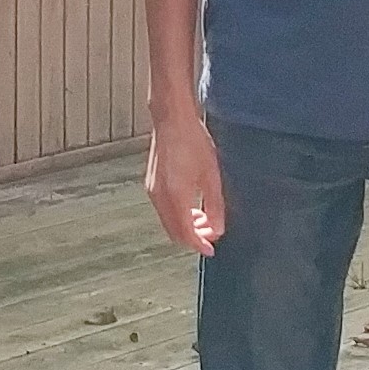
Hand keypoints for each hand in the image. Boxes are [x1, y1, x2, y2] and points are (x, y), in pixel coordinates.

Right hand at [145, 116, 225, 254]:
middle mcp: (159, 197)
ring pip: (168, 222)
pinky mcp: (151, 184)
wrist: (171, 120)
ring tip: (204, 219)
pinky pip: (164, 210)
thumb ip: (215, 206)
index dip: (199, 245)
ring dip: (185, 227)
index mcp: (175, 197)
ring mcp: (152, 191)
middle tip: (210, 236)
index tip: (211, 250)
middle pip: (174, 232)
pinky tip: (192, 207)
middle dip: (192, 238)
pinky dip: (177, 216)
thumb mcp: (211, 176)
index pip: (186, 234)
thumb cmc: (193, 143)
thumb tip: (217, 229)